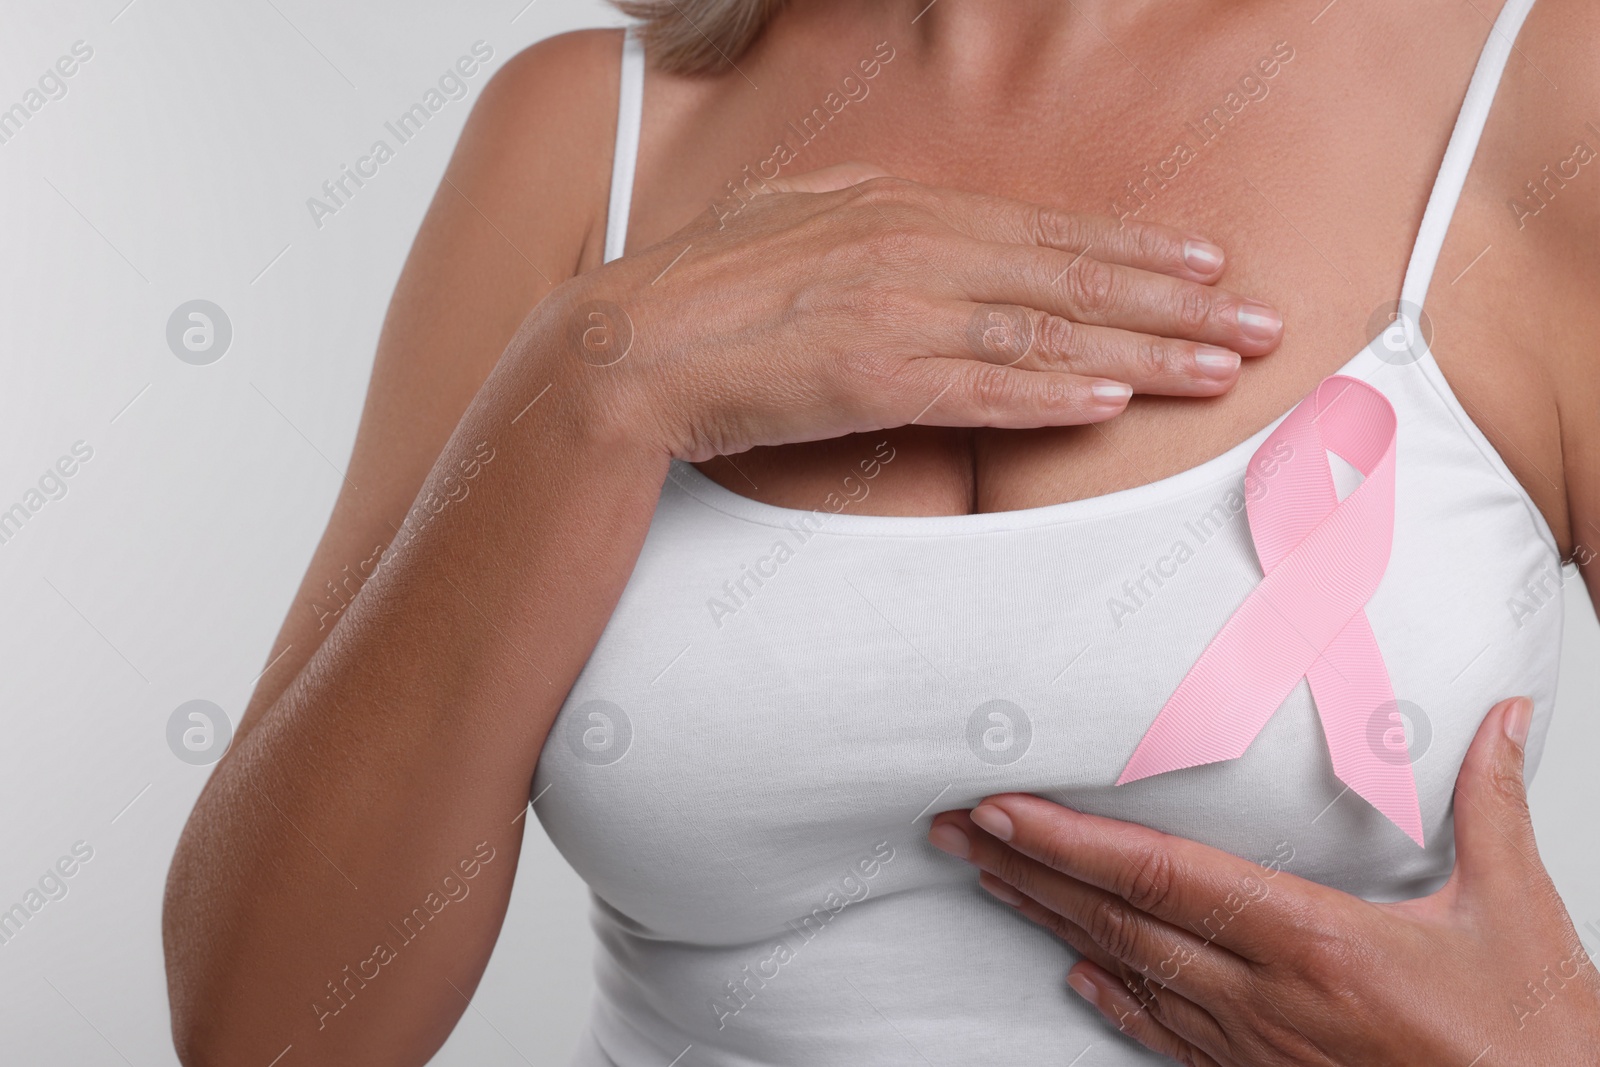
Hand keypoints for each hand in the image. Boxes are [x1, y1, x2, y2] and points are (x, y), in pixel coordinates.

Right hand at [539, 163, 1284, 460]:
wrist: (631, 344)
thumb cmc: (705, 283)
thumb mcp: (790, 214)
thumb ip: (862, 206)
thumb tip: (903, 202)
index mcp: (902, 209)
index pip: (1048, 230)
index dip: (1137, 249)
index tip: (1208, 264)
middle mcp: (915, 251)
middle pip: (1072, 277)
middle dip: (1177, 302)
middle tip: (1261, 320)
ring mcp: (897, 313)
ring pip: (1048, 331)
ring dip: (1144, 351)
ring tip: (1222, 368)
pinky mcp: (871, 378)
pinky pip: (981, 388)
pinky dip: (1052, 394)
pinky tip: (1113, 401)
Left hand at [928, 697, 1599, 1064]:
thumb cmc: (1532, 1044)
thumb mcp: (1516, 912)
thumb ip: (1490, 803)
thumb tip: (1499, 716)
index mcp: (1316, 943)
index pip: (1162, 876)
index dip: (1071, 842)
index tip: (1003, 810)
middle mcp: (1268, 997)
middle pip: (1118, 920)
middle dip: (1024, 871)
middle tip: (953, 831)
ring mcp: (1259, 1047)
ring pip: (1129, 972)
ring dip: (1049, 923)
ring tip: (987, 880)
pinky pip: (1170, 1037)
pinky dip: (1116, 1001)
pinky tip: (1077, 975)